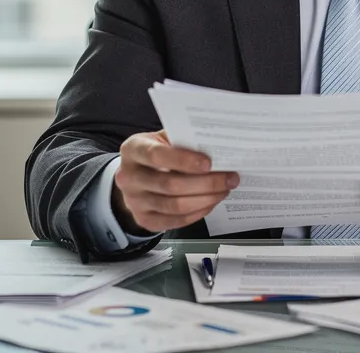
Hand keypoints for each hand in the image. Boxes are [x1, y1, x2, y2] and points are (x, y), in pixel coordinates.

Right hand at [113, 130, 238, 232]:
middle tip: (230, 178)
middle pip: (170, 184)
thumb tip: (216, 146)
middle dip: (206, 183)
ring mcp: (135, 201)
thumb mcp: (162, 139)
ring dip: (206, 199)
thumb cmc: (156, 153)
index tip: (208, 163)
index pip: (157, 156)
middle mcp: (129, 177)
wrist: (135, 177)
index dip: (183, 160)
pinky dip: (198, 212)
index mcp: (133, 150)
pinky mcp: (144, 220)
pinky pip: (176, 220)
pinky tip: (212, 202)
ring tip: (224, 190)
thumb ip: (183, 140)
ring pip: (176, 206)